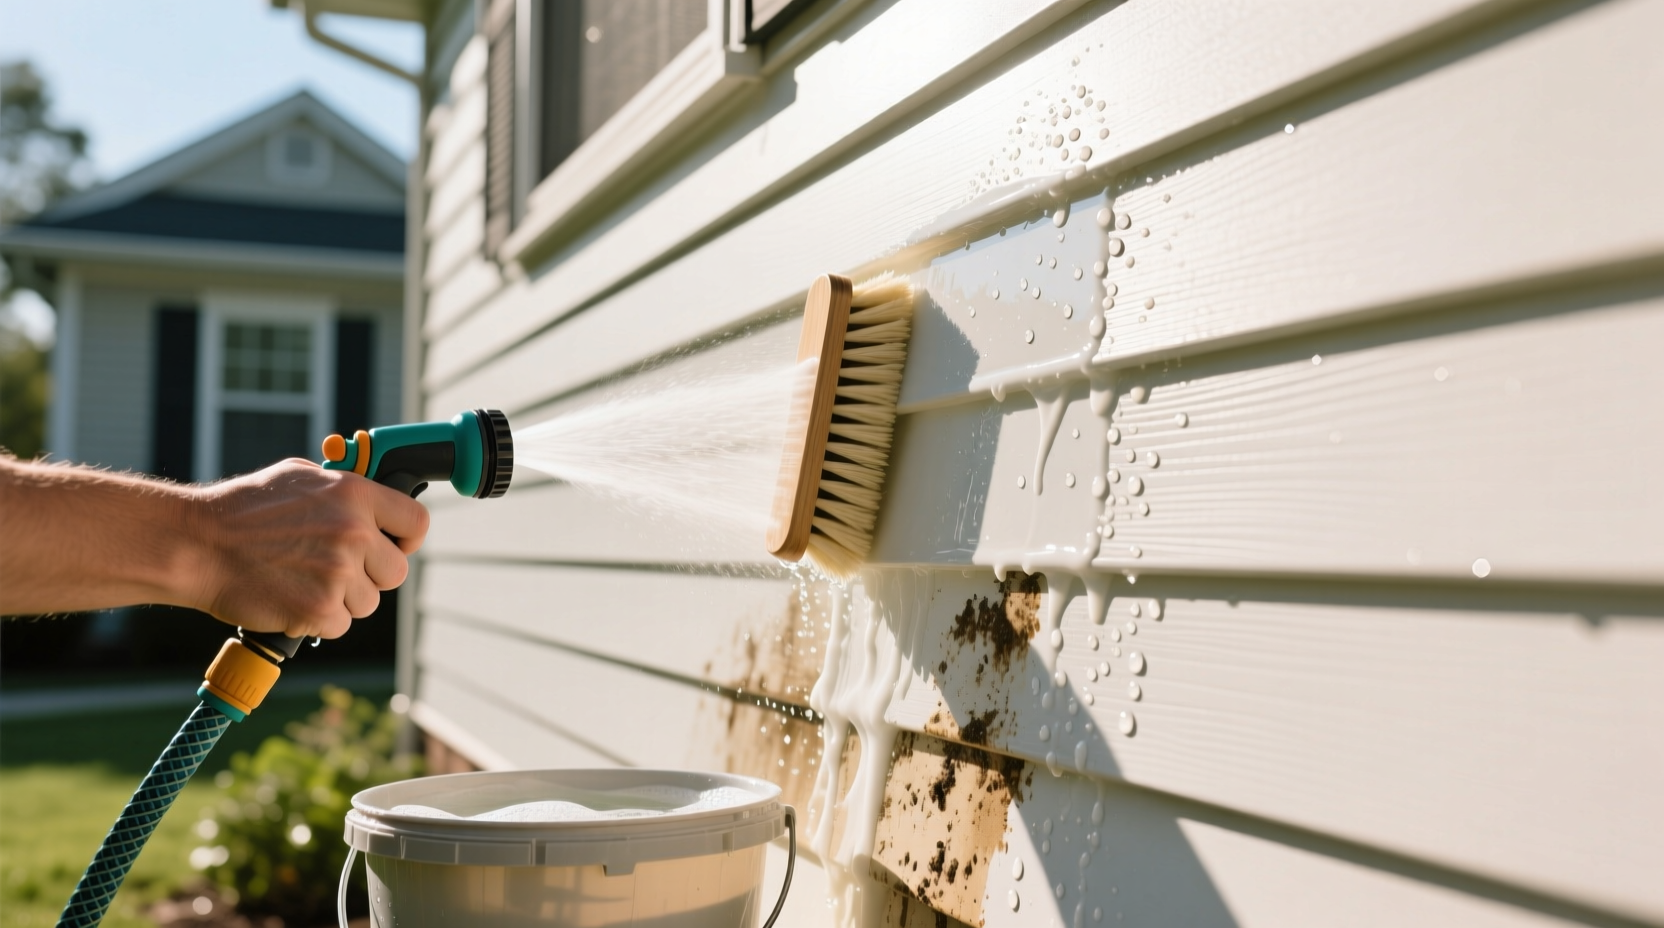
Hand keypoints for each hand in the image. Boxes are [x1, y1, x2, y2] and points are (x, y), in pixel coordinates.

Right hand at [187, 459, 429, 638]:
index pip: (416, 522)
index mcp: (354, 494)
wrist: (196, 544)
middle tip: (335, 572)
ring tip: (301, 581)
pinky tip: (289, 599)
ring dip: (340, 600)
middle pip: (396, 572)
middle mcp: (353, 532)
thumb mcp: (299, 477)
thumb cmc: (242, 509)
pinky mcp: (318, 609)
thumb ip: (342, 490)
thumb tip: (371, 501)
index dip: (407, 539)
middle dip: (370, 577)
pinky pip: (338, 626)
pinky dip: (317, 621)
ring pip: (367, 603)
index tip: (393, 547)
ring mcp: (338, 573)